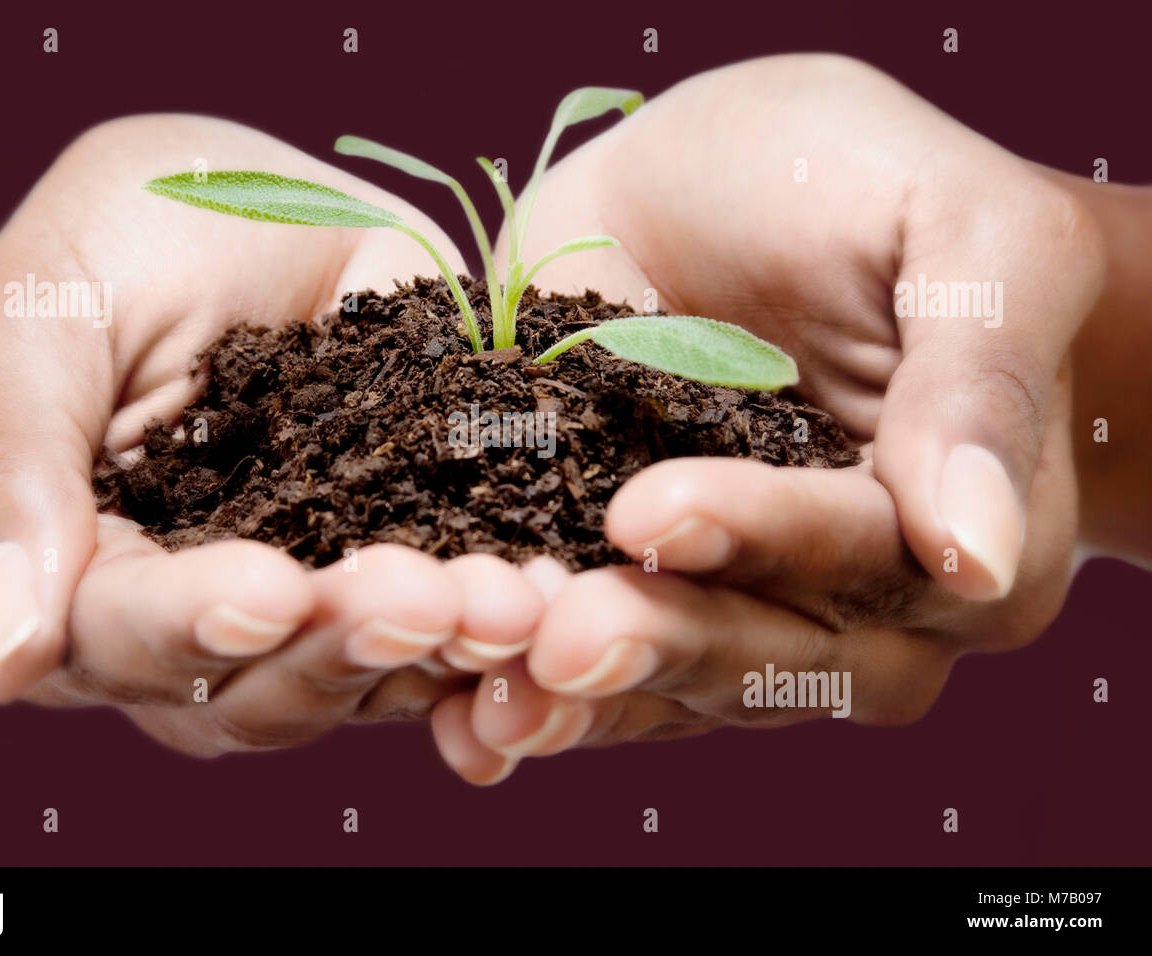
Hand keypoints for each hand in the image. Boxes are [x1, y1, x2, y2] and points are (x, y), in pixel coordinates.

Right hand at [0, 114, 540, 750]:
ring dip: (453, 642)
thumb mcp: (28, 335)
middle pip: (274, 676)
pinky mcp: (418, 542)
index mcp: (97, 587)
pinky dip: (513, 614)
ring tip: (517, 600)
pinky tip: (567, 599)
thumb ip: (12, 485)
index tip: (267, 592)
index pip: (134, 633)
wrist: (196, 228)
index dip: (199, 624)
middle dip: (354, 643)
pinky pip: (465, 604)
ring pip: (382, 660)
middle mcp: (216, 621)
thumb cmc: (85, 270)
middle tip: (429, 601)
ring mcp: (325, 592)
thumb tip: (2, 663)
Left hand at [431, 54, 1104, 779]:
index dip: (763, 538)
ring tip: (489, 698)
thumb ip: (976, 381)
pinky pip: (603, 667)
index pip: (870, 552)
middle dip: (664, 642)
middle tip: (559, 639)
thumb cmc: (869, 182)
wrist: (737, 182)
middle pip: (774, 651)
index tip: (650, 514)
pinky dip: (536, 687)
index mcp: (955, 519)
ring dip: (588, 696)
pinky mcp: (642, 590)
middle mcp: (859, 595)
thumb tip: (981, 561)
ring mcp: (742, 601)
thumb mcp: (960, 231)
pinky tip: (456, 711)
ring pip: (681, 682)